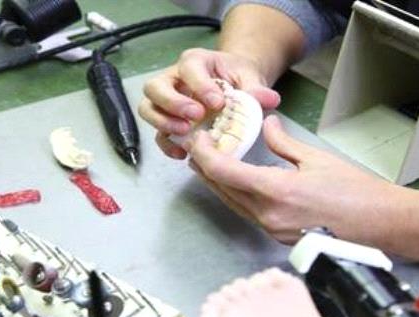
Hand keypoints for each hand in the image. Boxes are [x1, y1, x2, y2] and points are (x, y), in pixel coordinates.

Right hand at [138, 48, 280, 159]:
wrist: (233, 85)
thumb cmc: (237, 77)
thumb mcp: (250, 77)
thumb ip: (256, 88)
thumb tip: (269, 99)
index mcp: (194, 62)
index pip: (188, 68)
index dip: (200, 85)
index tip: (217, 103)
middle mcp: (173, 78)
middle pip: (155, 86)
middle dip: (173, 103)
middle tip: (195, 117)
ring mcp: (165, 101)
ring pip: (148, 108)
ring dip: (163, 122)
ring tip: (186, 134)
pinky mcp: (166, 121)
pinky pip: (157, 133)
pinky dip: (166, 144)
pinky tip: (183, 153)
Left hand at [185, 115, 405, 244]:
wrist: (382, 224)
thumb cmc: (356, 192)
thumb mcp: (316, 159)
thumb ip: (283, 144)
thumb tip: (268, 126)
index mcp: (276, 192)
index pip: (223, 172)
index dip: (204, 153)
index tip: (198, 138)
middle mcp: (268, 215)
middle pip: (222, 189)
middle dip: (205, 167)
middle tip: (198, 146)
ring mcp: (272, 230)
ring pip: (233, 203)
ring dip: (218, 182)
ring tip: (209, 161)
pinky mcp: (279, 237)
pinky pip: (248, 213)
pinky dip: (237, 195)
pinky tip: (236, 182)